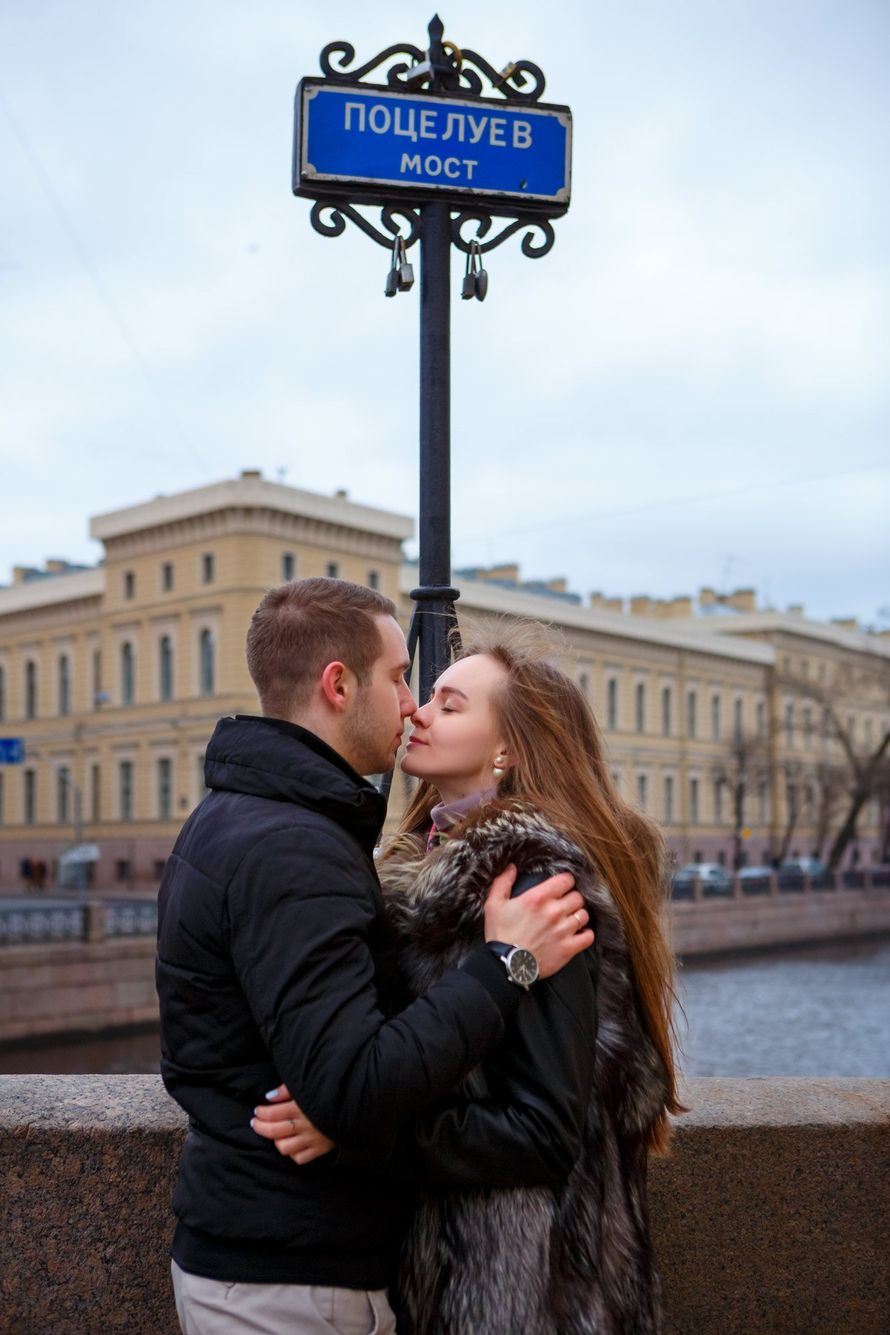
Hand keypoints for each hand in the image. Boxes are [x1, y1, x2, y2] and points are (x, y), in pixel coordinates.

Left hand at [251, 1085, 335, 1164]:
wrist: (355, 1102)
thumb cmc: (328, 1092)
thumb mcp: (308, 1084)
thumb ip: (286, 1089)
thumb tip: (268, 1096)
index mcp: (301, 1107)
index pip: (272, 1114)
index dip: (261, 1113)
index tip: (257, 1110)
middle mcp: (305, 1125)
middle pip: (274, 1131)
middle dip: (260, 1127)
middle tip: (256, 1122)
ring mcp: (312, 1139)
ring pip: (284, 1148)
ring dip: (276, 1140)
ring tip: (275, 1133)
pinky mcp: (320, 1149)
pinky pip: (300, 1158)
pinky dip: (292, 1153)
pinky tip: (291, 1143)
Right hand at [483, 864, 593, 979]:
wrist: (504, 965)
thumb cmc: (500, 935)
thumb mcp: (494, 904)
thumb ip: (503, 882)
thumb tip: (511, 867)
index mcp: (538, 898)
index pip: (566, 880)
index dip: (565, 882)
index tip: (561, 887)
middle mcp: (554, 911)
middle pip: (577, 897)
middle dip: (572, 899)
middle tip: (564, 905)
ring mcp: (563, 930)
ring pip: (584, 915)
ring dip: (578, 915)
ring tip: (570, 919)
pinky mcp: (568, 948)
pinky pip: (588, 936)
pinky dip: (586, 934)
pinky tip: (578, 934)